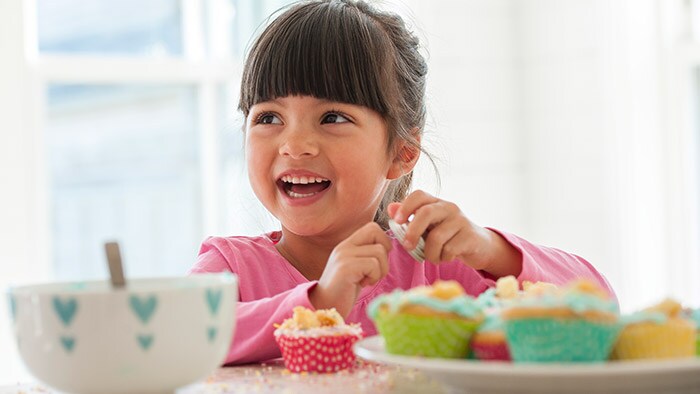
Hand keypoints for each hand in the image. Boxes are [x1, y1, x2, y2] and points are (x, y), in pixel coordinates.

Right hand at [309, 222, 391, 316]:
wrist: (324, 307)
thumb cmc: (344, 291)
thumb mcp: (357, 268)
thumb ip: (367, 255)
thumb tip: (389, 246)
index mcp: (347, 244)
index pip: (372, 227)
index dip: (383, 241)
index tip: (378, 261)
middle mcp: (344, 246)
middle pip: (376, 232)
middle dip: (384, 252)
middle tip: (375, 269)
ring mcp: (344, 255)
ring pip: (379, 251)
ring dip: (380, 270)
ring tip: (367, 280)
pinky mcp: (346, 267)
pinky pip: (373, 265)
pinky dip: (374, 277)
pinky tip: (363, 284)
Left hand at [388, 190, 520, 276]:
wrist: (478, 246)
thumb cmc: (447, 235)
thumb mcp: (428, 226)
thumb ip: (409, 217)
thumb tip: (390, 208)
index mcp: (435, 202)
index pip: (419, 195)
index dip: (405, 206)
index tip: (397, 221)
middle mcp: (449, 207)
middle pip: (426, 212)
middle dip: (413, 231)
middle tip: (407, 247)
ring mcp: (461, 221)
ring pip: (436, 237)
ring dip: (430, 253)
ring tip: (432, 257)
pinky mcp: (470, 236)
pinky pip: (449, 250)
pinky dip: (442, 258)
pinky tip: (445, 258)